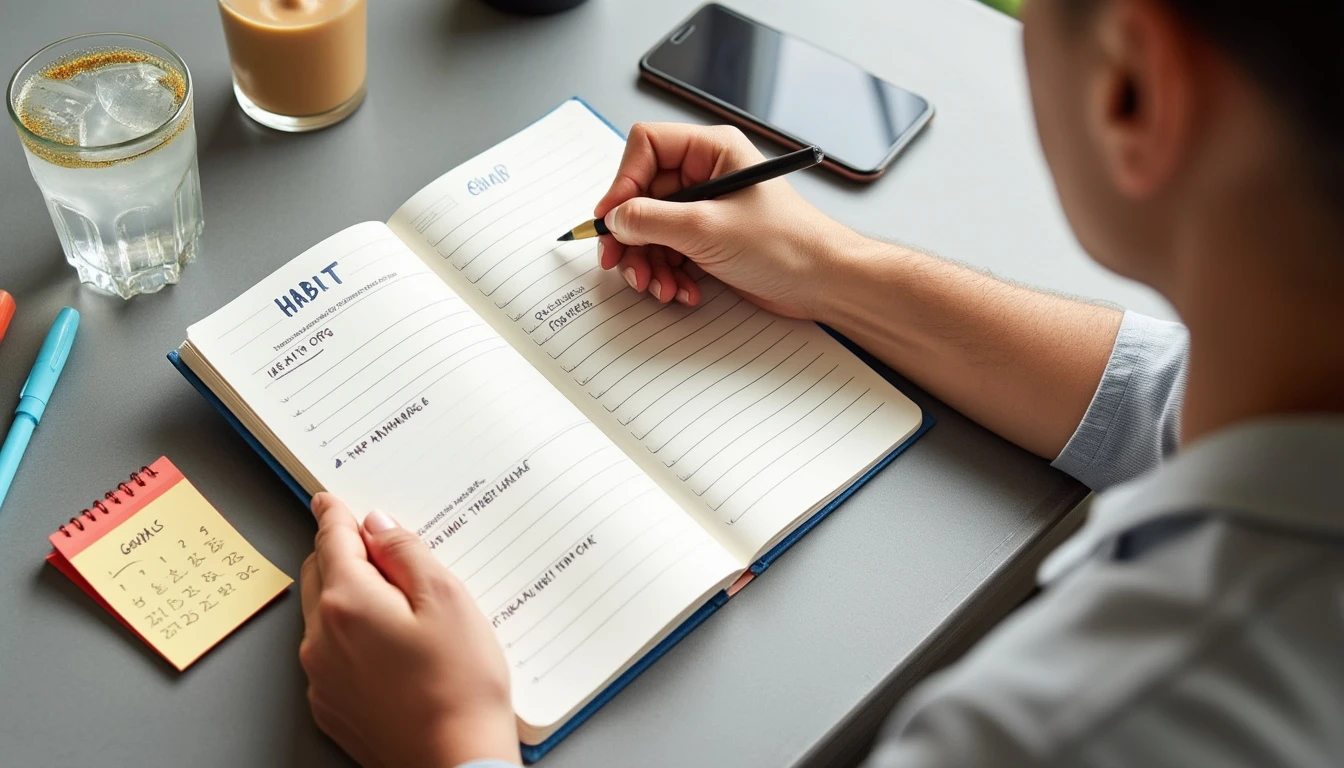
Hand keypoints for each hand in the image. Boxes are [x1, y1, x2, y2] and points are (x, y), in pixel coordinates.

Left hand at [299, 493, 518, 767]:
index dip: (335, 513)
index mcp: (348, 602)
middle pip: (321, 575)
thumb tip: (378, 526)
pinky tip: (393, 650)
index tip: (329, 500)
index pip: (332, 540)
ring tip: (402, 608)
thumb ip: (407, 553)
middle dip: (343, 554)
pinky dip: (351, 639)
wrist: (455, 763)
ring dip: (348, 598)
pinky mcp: (332, 707)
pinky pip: (331, 656)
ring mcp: (322, 676)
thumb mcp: (447, 599)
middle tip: (385, 552)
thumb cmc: (460, 685)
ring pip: (324, 616)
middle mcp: (321, 638)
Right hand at [594, 123, 858, 318]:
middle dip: (632, 235)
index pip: (645, 148)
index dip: (622, 182)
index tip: (612, 219)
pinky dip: (667, 274)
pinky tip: (681, 291)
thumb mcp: (708, 228)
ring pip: (651, 229)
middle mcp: (705, 174)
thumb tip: (615, 218)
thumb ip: (652, 221)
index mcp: (711, 150)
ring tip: (659, 287)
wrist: (824, 283)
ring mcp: (705, 209)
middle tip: (622, 264)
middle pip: (641, 194)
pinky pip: (668, 252)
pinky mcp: (708, 240)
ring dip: (648, 262)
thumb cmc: (787, 244)